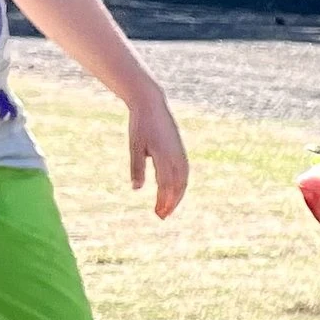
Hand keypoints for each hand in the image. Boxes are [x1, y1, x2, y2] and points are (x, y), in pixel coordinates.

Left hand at [126, 82, 188, 217]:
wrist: (151, 103)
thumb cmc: (140, 125)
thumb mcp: (135, 146)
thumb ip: (137, 168)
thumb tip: (136, 189)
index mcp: (164, 156)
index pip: (166, 186)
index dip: (163, 202)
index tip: (158, 214)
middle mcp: (176, 157)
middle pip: (178, 187)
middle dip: (171, 203)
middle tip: (162, 216)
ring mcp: (180, 153)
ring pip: (183, 181)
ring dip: (176, 196)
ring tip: (167, 206)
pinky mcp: (180, 150)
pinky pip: (184, 173)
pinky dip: (180, 185)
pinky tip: (173, 190)